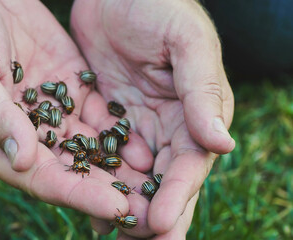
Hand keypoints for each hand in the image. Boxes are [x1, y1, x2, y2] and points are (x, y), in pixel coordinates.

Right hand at [0, 0, 153, 223]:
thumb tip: (22, 159)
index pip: (40, 176)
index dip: (78, 193)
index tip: (115, 207)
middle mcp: (26, 132)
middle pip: (72, 170)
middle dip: (109, 191)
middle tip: (150, 210)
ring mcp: (51, 109)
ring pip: (90, 147)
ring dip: (121, 169)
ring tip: (158, 186)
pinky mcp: (70, 86)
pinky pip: (99, 114)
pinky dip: (121, 133)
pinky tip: (146, 146)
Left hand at [71, 0, 234, 237]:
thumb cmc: (159, 6)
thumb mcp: (186, 42)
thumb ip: (203, 91)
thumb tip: (223, 144)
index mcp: (195, 112)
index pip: (188, 163)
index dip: (176, 195)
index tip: (161, 225)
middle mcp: (168, 125)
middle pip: (162, 179)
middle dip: (153, 214)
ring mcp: (135, 124)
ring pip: (131, 173)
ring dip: (123, 204)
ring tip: (110, 233)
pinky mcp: (106, 117)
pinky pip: (103, 153)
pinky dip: (98, 177)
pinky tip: (87, 199)